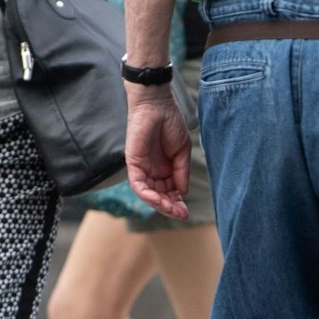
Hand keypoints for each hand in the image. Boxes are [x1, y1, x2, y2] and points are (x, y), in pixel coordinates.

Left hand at [123, 90, 190, 218]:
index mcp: (165, 169)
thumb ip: (181, 172)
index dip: (176, 204)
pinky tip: (159, 200)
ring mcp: (142, 168)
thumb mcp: (182, 151)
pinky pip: (138, 185)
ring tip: (173, 210)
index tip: (186, 212)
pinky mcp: (132, 163)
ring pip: (148, 194)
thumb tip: (182, 193)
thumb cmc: (170, 122)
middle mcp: (152, 171)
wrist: (157, 104)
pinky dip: (147, 195)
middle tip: (181, 214)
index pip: (169, 193)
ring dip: (160, 204)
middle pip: (159, 196)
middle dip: (170, 207)